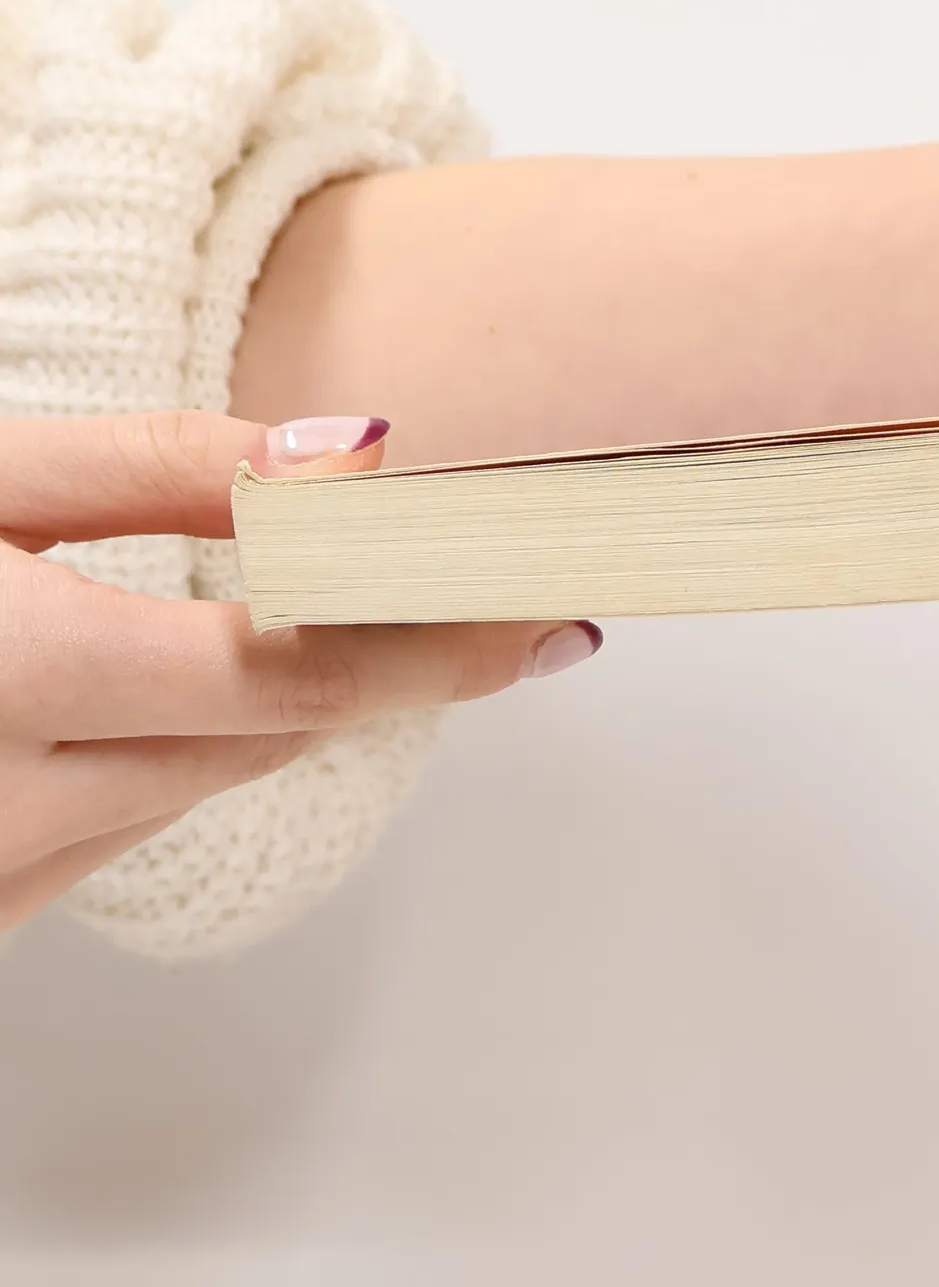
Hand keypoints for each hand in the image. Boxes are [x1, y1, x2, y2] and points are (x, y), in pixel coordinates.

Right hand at [0, 411, 600, 931]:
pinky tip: (138, 688)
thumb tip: (349, 463)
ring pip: (211, 781)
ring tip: (275, 604)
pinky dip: (171, 748)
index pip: (298, 679)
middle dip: (370, 656)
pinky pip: (133, 823)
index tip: (537, 617)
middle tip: (459, 584)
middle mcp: (7, 810)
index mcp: (16, 676)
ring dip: (257, 696)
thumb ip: (156, 467)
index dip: (438, 647)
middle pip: (272, 732)